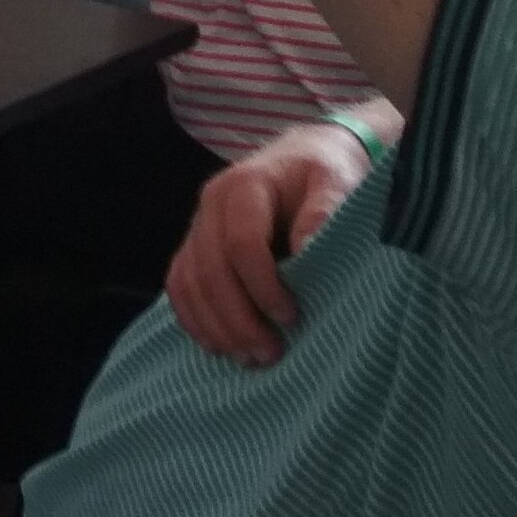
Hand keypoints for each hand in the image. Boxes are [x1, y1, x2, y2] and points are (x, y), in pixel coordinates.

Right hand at [163, 123, 371, 364]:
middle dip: (238, 318)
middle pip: (210, 270)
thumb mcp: (337, 181)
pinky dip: (195, 319)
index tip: (291, 317)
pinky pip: (179, 286)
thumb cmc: (324, 172)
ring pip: (189, 283)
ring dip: (216, 327)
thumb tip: (308, 247)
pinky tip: (221, 346)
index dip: (262, 286)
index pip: (241, 243)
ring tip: (251, 358)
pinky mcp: (195, 247)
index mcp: (245, 185)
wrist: (305, 157)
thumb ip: (325, 210)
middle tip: (271, 354)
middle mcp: (211, 205)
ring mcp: (198, 226)